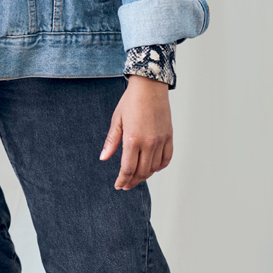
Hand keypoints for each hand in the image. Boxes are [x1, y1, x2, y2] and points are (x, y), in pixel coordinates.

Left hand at [101, 75, 173, 189]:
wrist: (149, 87)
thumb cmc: (130, 102)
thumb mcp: (116, 121)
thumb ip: (111, 142)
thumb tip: (103, 158)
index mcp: (133, 139)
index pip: (128, 168)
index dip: (122, 180)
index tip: (118, 185)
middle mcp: (149, 143)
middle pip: (142, 171)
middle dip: (132, 181)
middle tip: (125, 185)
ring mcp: (161, 141)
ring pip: (154, 167)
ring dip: (145, 176)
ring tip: (136, 178)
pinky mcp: (169, 137)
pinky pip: (166, 158)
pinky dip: (159, 166)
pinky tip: (152, 168)